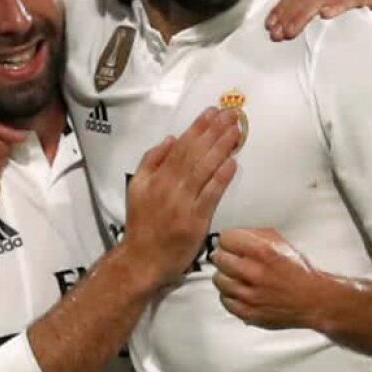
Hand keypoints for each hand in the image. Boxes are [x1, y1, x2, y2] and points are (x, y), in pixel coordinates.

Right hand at [123, 108, 239, 286]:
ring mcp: (182, 203)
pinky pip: (210, 194)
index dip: (198, 127)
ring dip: (221, 147)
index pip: (181, 145)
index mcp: (156, 176)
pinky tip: (232, 163)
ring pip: (204, 169)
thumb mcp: (136, 187)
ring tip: (235, 131)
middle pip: (195, 152)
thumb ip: (151, 161)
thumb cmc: (142, 224)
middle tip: (231, 114)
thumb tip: (170, 139)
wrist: (143, 258)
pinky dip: (221, 177)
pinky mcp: (195, 220)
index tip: (212, 112)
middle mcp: (169, 186)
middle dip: (214, 131)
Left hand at [212, 228, 327, 329]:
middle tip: (234, 259)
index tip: (232, 243)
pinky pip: (224, 300)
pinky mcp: (248, 313)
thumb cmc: (300, 273)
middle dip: (226, 256)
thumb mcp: (282, 244)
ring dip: (227, 276)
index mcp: (263, 252)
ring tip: (239, 276)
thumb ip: (256, 235)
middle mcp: (255, 273)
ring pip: (218, 279)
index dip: (230, 240)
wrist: (314, 300)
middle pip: (218, 258)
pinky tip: (241, 291)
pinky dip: (230, 295)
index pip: (226, 238)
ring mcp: (250, 295)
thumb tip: (235, 234)